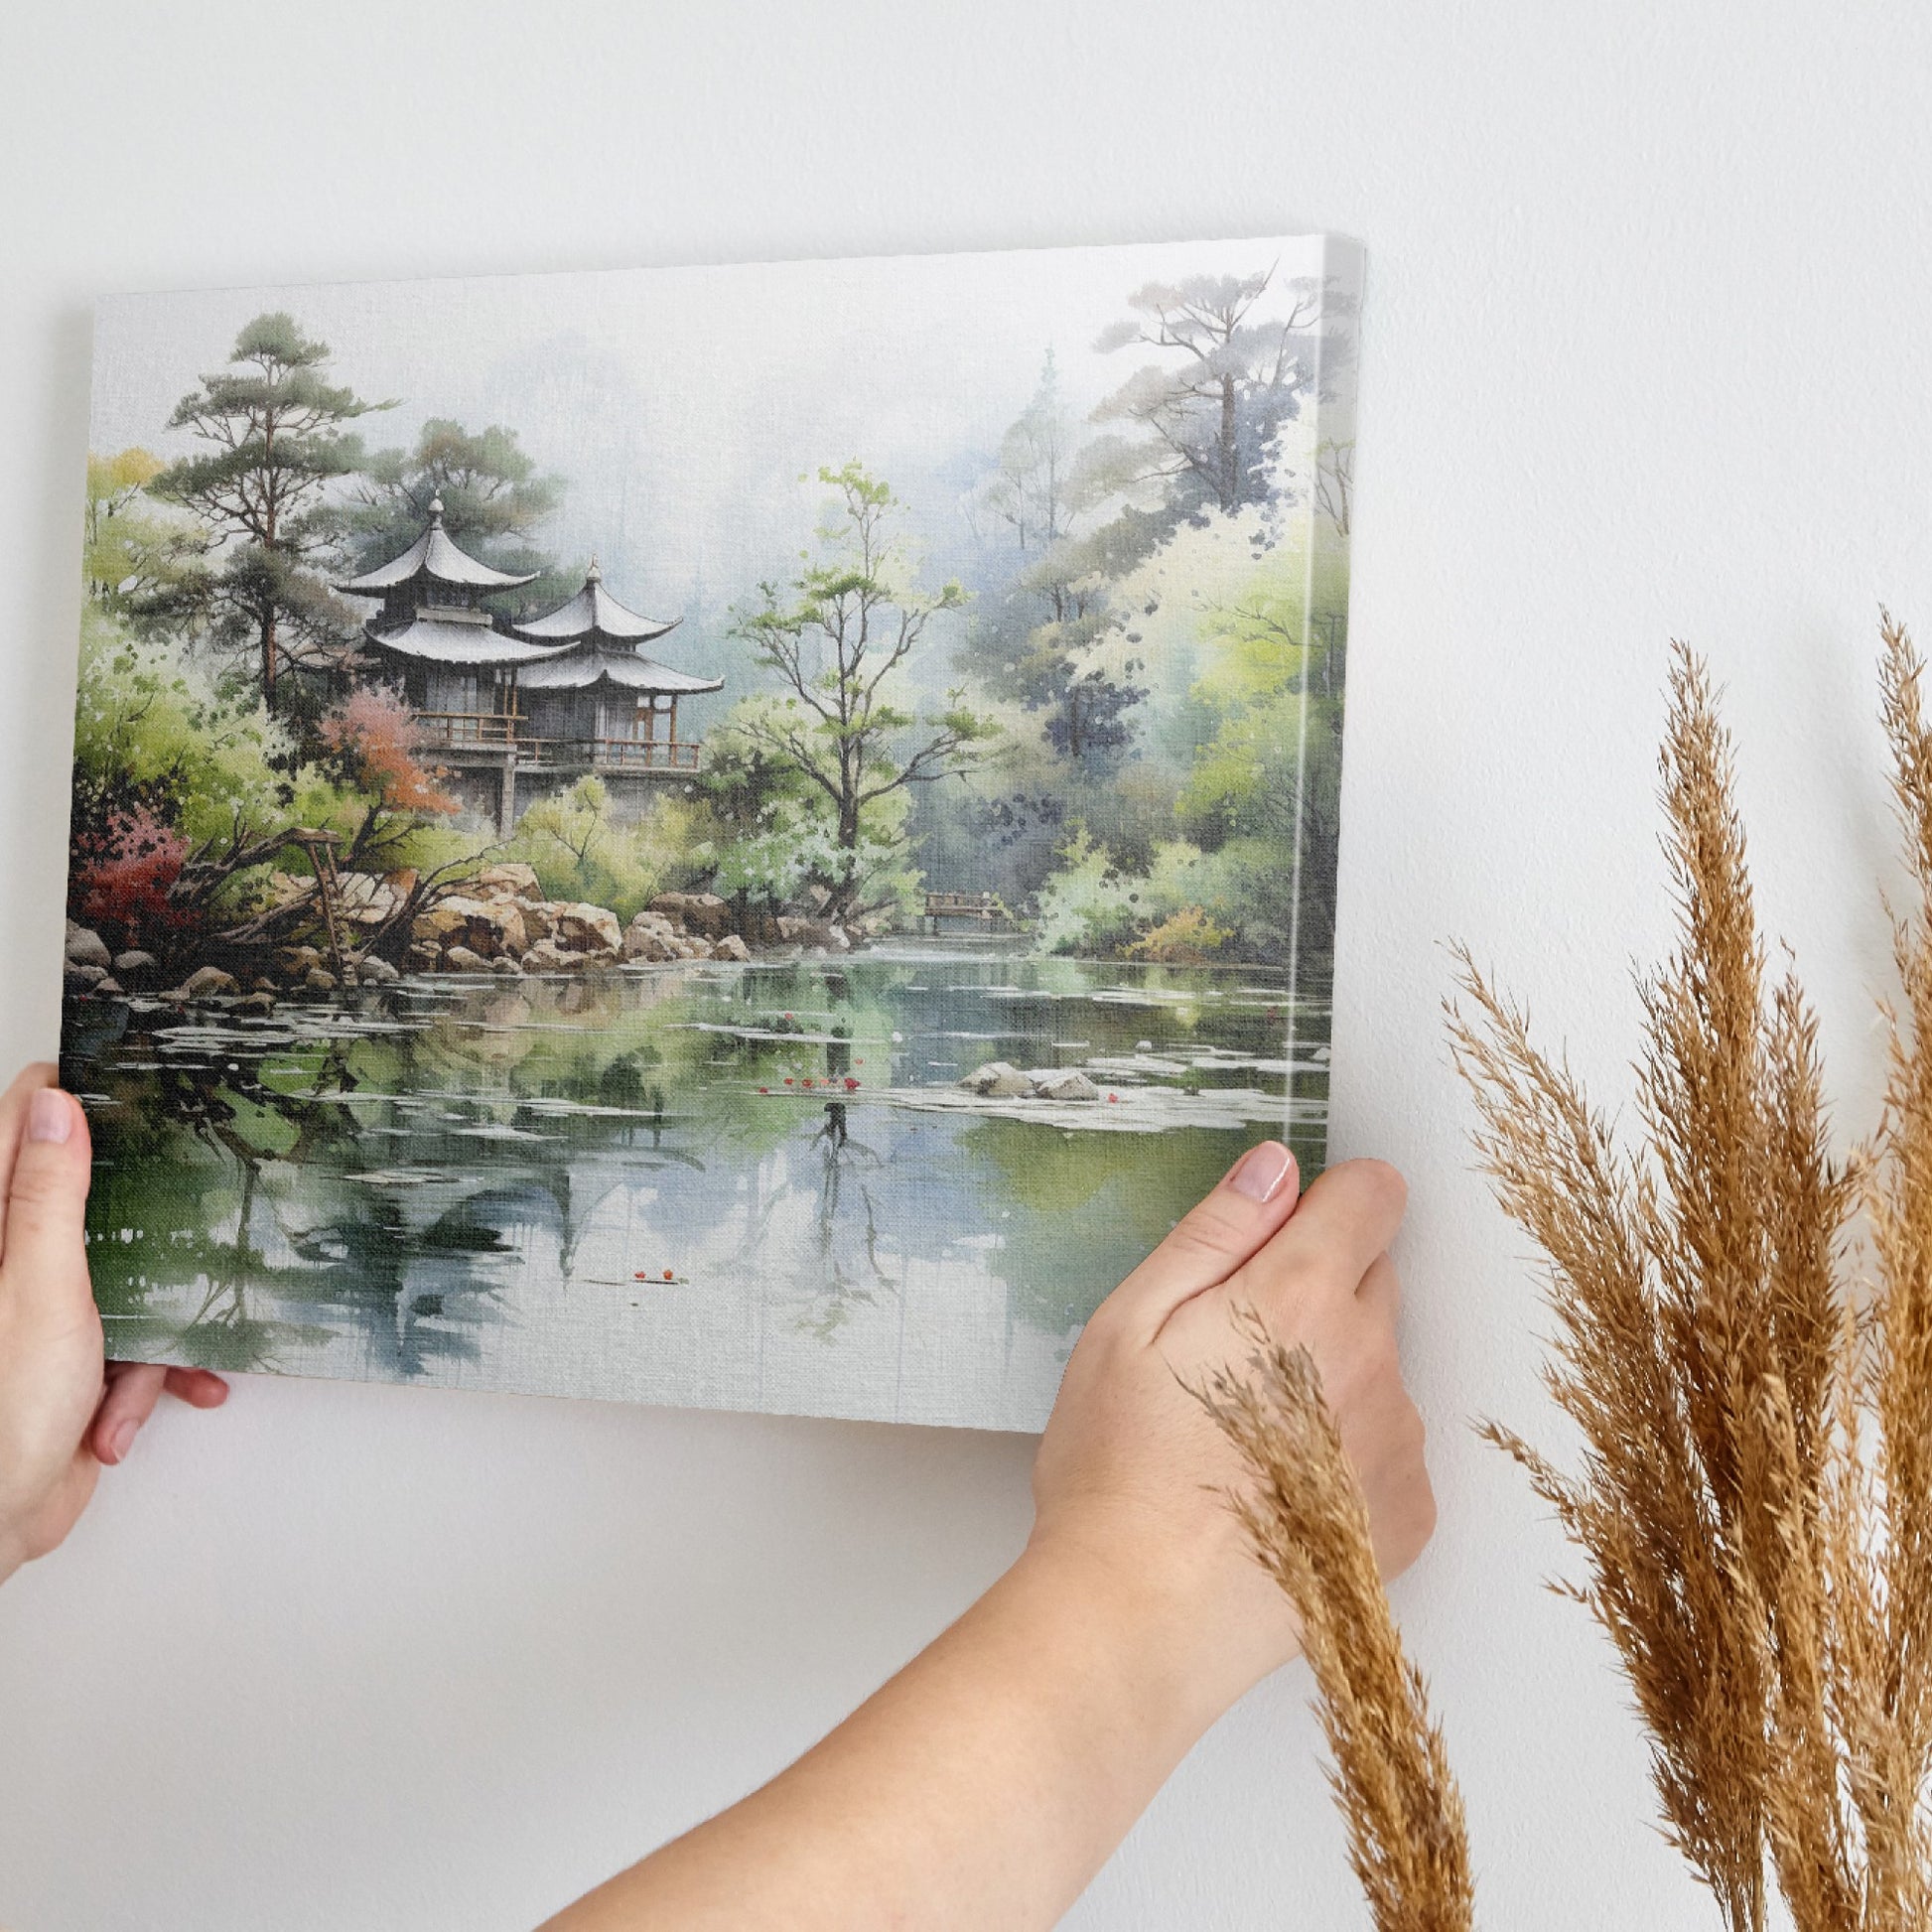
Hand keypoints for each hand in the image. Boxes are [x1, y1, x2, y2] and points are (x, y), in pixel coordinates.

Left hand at [0, 1064, 227, 1583]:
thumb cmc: (1, 1414)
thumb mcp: (39, 1287)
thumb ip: (49, 1195)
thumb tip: (56, 1106)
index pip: (22, 1124)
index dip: (73, 1099)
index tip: (129, 1088)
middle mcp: (12, 1261)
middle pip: (88, 1196)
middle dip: (145, 1221)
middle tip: (184, 1206)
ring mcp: (42, 1308)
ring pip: (126, 1272)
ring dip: (150, 1325)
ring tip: (141, 1366)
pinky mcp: (71, 1355)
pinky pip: (132, 1340)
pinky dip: (145, 1375)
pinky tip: (130, 1410)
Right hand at [1028, 1144, 1433, 1724]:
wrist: (1142, 1617)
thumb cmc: (1119, 1470)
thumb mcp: (1130, 1322)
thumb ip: (1215, 1232)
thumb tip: (1276, 1167)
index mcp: (1301, 1296)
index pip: (1374, 1195)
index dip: (1326, 1203)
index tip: (1280, 1239)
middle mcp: (1372, 1359)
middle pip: (1375, 1279)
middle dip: (1317, 1292)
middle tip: (1231, 1353)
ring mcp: (1397, 1441)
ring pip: (1379, 1367)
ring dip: (1332, 1377)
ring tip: (1244, 1437)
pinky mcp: (1408, 1515)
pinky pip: (1389, 1448)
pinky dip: (1347, 1455)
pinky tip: (1277, 1490)